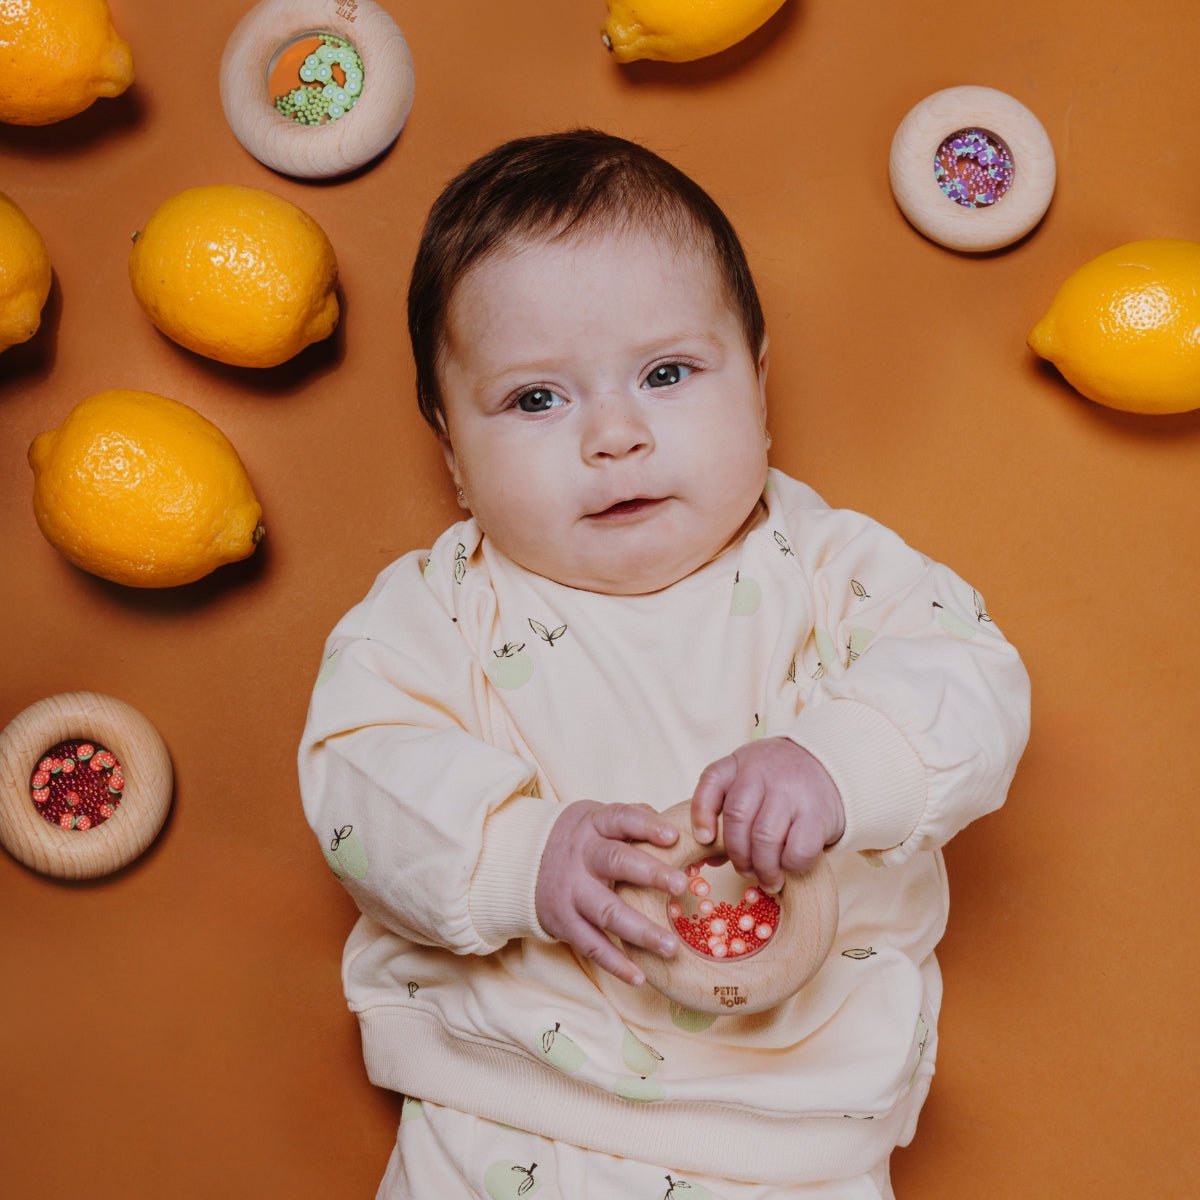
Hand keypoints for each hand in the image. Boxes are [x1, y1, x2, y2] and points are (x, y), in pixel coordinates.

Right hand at [534, 800, 688, 986]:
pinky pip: (591, 945)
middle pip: (617, 862)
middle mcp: (582, 857)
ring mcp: (571, 892)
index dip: (646, 826)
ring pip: (607, 912)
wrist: (522, 862)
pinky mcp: (564, 922)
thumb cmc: (579, 840)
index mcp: (594, 826)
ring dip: (641, 930)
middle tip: (682, 885)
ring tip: (671, 946)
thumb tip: (675, 825)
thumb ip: (633, 818)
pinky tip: (639, 976)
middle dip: (650, 874)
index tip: (673, 836)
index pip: (620, 819)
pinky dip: (615, 963)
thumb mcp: (597, 819)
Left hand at [690, 737, 844, 894]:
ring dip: (763, 867)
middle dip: (737, 854)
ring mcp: (792, 792)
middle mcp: (764, 773)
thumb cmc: (780, 781)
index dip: (701, 815)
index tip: (704, 840)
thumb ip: (726, 811)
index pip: (711, 781)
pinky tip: (789, 867)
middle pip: (737, 818)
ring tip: (768, 879)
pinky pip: (798, 849)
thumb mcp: (749, 780)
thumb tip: (710, 857)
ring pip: (765, 838)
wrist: (829, 766)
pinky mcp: (818, 813)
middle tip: (744, 871)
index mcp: (740, 763)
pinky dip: (790, 866)